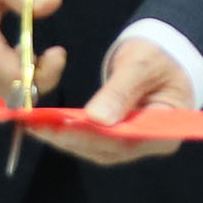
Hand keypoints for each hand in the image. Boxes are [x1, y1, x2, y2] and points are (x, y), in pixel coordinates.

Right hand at [0, 0, 66, 102]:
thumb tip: (52, 3)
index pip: (12, 78)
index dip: (42, 74)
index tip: (58, 52)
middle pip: (9, 93)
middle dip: (37, 80)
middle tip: (51, 54)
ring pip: (0, 94)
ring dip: (25, 81)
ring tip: (35, 52)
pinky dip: (11, 80)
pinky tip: (18, 56)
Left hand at [38, 32, 197, 167]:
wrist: (161, 54)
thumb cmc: (159, 55)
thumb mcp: (142, 64)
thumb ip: (121, 90)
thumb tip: (98, 119)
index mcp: (166, 128)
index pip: (127, 139)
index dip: (94, 136)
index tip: (65, 127)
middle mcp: (149, 143)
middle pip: (108, 149)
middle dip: (71, 138)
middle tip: (39, 126)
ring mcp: (133, 142)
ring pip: (95, 148)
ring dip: (64, 137)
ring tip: (35, 125)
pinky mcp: (117, 137)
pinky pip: (91, 139)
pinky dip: (68, 132)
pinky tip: (45, 125)